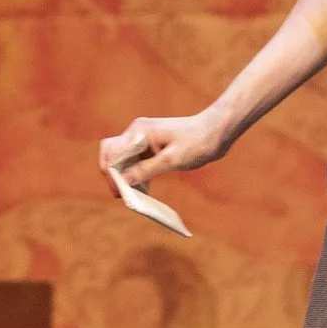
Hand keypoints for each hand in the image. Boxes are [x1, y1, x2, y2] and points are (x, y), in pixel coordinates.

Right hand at [100, 110, 232, 189]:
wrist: (216, 132)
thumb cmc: (197, 142)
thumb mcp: (172, 160)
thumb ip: (146, 169)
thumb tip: (123, 180)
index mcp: (139, 132)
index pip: (111, 151)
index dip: (110, 172)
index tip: (119, 190)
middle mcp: (137, 132)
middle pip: (113, 154)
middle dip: (114, 175)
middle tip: (123, 196)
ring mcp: (142, 138)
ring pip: (122, 158)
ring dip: (124, 176)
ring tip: (132, 195)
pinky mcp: (149, 145)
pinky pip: (134, 160)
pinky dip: (134, 173)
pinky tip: (142, 188)